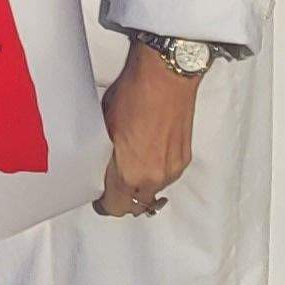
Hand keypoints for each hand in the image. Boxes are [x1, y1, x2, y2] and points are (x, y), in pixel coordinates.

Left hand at [92, 43, 199, 216]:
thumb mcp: (104, 128)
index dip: (105, 203)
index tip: (100, 197)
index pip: (116, 206)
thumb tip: (103, 167)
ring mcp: (172, 169)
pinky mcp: (184, 158)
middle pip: (136, 204)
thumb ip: (105, 157)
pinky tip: (148, 154)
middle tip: (113, 184)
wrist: (166, 77)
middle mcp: (154, 177)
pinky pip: (167, 176)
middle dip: (123, 197)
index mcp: (130, 173)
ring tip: (131, 165)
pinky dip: (156, 171)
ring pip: (153, 191)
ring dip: (141, 185)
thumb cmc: (133, 96)